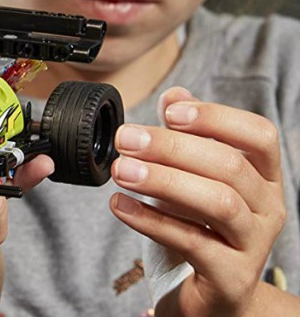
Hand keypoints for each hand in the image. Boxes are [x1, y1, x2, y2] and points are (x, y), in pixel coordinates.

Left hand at [109, 87, 285, 315]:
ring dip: (163, 180)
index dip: (217, 118)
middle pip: (229, 166)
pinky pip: (192, 242)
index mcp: (264, 177)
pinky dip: (151, 220)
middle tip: (126, 139)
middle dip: (173, 147)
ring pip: (218, 202)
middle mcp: (269, 208)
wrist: (213, 298)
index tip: (171, 111)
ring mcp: (254, 244)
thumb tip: (175, 93)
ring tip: (121, 170)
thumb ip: (187, 137)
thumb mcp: (193, 179)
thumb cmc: (201, 230)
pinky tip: (119, 205)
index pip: (260, 135)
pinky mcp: (231, 276)